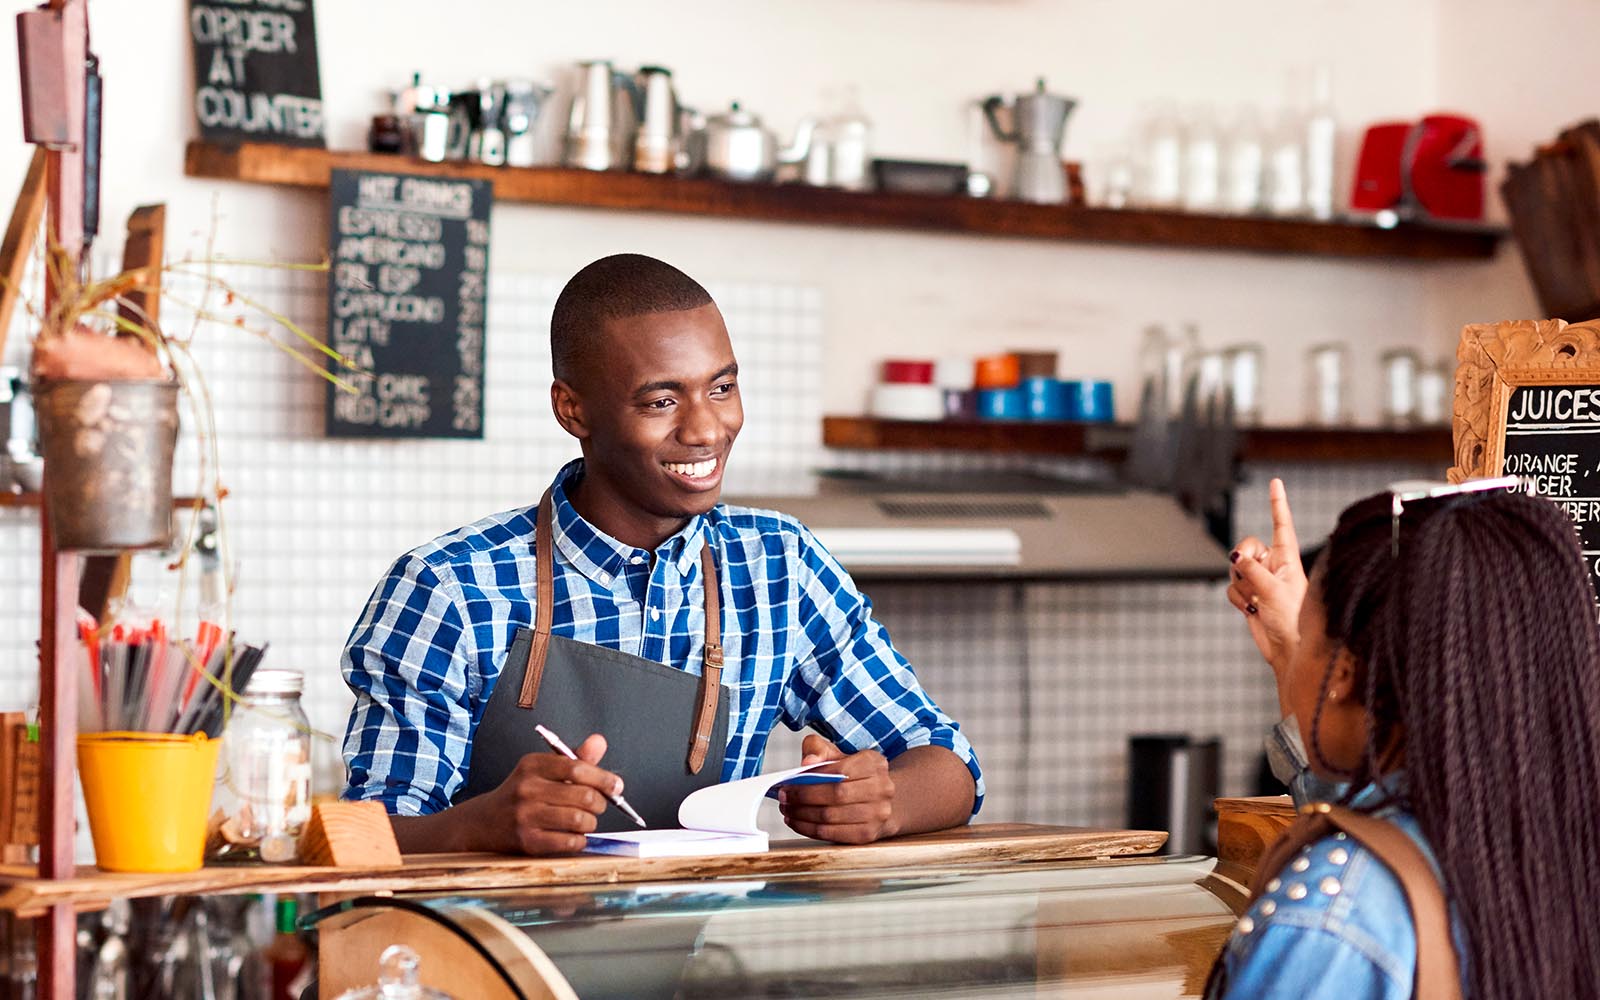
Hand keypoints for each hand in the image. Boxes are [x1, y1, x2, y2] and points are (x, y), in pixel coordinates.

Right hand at [475, 734, 621, 855]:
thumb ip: (575, 758)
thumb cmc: (521, 794)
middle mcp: (527, 788)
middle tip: (597, 805)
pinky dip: (580, 839)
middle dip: (600, 803)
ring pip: (580, 820)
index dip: (603, 778)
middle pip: (583, 796)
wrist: (483, 822)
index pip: (576, 767)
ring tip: (585, 820)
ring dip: (590, 823)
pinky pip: (570, 842)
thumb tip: (600, 742)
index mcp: (533, 765)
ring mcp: (526, 816)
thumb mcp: (543, 769)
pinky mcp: (528, 842)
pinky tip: (573, 835)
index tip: (617, 786)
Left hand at [778, 734, 897, 844]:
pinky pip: (833, 834)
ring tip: (787, 811)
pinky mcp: (869, 834)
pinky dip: (810, 830)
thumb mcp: (838, 754)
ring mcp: (878, 814)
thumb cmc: (852, 775)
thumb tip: (808, 761)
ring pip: (832, 817)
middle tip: (784, 798)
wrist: (880, 801)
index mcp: (874, 763)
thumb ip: (819, 749)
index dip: (811, 778)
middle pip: (836, 795)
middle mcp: (882, 788)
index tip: (788, 783)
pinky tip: (798, 823)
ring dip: (803, 815)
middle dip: (804, 797)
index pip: (839, 770)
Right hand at [1226, 478, 1307, 680]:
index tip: (1275, 482)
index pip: (1281, 525)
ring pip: (1236, 570)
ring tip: (1258, 603)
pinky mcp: (1249, 595)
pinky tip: (1251, 611)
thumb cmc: (1293, 620)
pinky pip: (1231, 588)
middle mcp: (1274, 566)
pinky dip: (1238, 599)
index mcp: (1288, 558)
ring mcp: (1260, 580)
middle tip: (1250, 576)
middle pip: (1247, 547)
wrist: (1289, 648)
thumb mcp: (1274, 589)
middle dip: (1243, 561)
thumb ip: (1252, 570)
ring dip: (1242, 587)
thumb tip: (1235, 558)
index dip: (1277, 503)